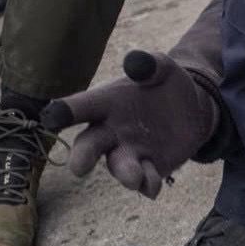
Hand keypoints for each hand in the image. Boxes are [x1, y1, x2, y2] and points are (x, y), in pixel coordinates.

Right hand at [40, 50, 218, 197]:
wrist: (192, 108)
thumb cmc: (165, 84)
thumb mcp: (162, 68)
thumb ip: (149, 64)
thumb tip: (135, 60)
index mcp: (106, 102)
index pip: (81, 106)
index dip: (64, 111)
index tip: (52, 117)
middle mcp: (109, 131)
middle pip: (89, 145)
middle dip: (83, 156)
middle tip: (78, 168)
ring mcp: (128, 152)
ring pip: (118, 167)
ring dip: (124, 174)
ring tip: (132, 178)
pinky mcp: (149, 168)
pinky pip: (145, 180)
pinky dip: (148, 184)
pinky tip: (153, 185)